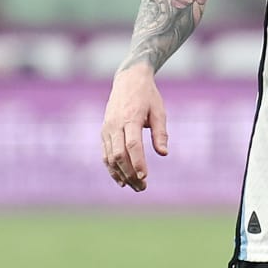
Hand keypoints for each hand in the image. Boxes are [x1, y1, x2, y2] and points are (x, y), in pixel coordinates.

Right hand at [100, 63, 167, 191]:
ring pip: (110, 157)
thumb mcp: (159, 110)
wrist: (128, 79)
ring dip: (121, 175)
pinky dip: (111, 169)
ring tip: (134, 187)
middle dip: (130, 174)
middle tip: (143, 188)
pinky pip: (105, 154)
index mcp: (131, 118)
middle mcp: (115, 125)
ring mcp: (107, 129)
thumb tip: (164, 153)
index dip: (138, 162)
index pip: (133, 145)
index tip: (145, 176)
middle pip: (120, 155)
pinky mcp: (104, 132)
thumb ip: (161, 133)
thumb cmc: (148, 96)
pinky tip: (121, 180)